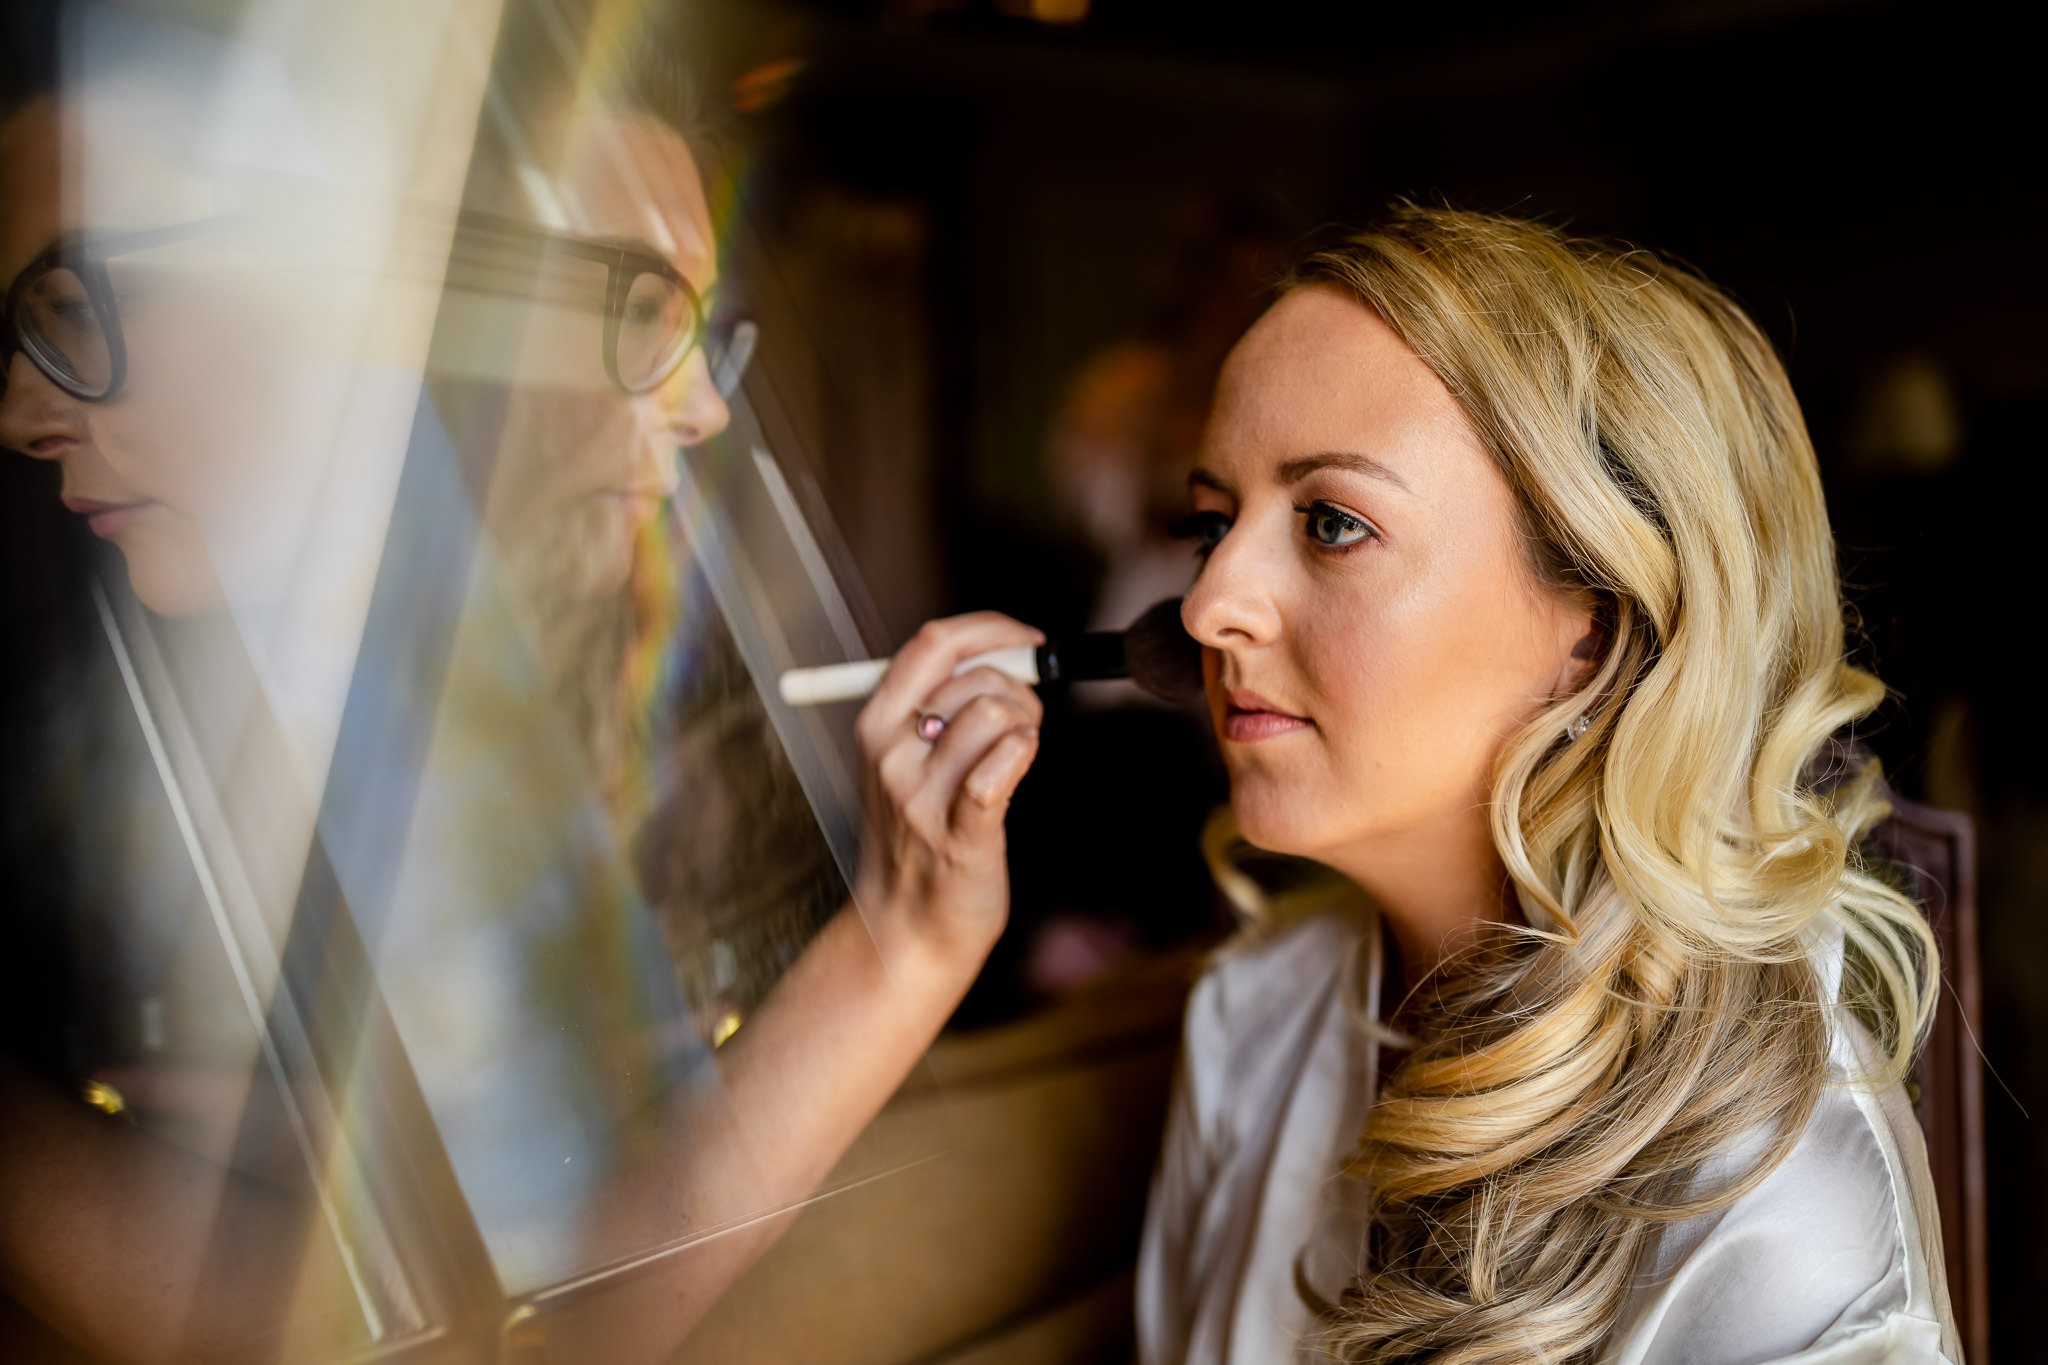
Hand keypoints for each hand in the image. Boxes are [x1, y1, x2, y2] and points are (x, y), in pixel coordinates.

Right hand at [852, 612, 1043, 976]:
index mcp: (875, 725)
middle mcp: (889, 755)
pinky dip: (1022, 755)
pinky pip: (1000, 769)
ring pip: (993, 715)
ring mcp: (919, 797)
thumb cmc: (919, 837)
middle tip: (1026, 721)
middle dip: (1019, 688)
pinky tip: (1021, 764)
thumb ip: (940, 706)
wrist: (905, 930)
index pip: (932, 643)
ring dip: (1025, 725)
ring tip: (1019, 752)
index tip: (1027, 640)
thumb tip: (1006, 653)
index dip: (989, 629)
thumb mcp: (905, 763)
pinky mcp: (958, 835)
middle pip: (971, 677)